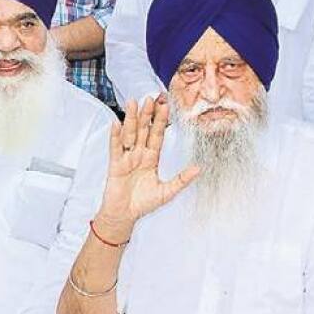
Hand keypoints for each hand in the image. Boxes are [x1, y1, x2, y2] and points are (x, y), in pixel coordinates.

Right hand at [93, 95, 199, 242]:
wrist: (125, 216)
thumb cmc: (144, 203)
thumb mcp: (167, 192)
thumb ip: (182, 179)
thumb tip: (199, 169)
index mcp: (151, 158)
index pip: (158, 135)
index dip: (161, 121)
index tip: (165, 106)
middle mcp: (139, 154)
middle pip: (143, 130)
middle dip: (147, 114)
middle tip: (151, 97)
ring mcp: (126, 158)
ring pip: (130, 134)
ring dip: (131, 119)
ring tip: (133, 103)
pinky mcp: (115, 165)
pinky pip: (115, 148)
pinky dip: (115, 136)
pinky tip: (116, 123)